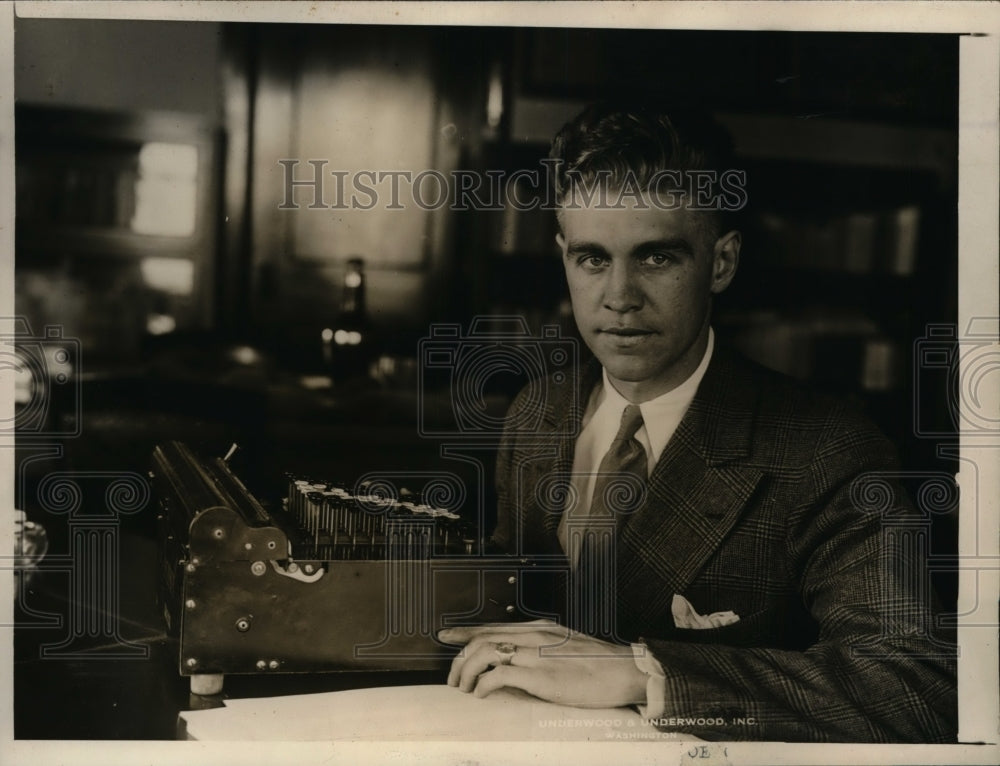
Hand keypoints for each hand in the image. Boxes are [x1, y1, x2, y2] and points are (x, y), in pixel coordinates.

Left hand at [438, 622, 647, 708]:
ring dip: (468, 671)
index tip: (447, 636)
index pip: (493, 627)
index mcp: (540, 628)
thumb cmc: (600, 664)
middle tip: (453, 677)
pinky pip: (501, 675)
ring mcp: (537, 654)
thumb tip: (521, 660)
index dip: (466, 631)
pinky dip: (485, 685)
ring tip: (465, 688)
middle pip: (483, 639)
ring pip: (486, 653)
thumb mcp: (566, 647)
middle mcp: (534, 636)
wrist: (624, 671)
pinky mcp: (541, 676)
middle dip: (461, 658)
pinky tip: (482, 695)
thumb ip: (543, 648)